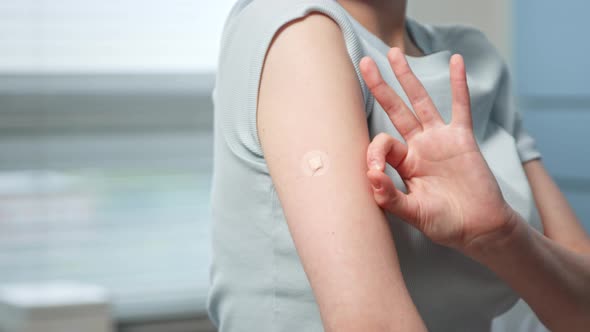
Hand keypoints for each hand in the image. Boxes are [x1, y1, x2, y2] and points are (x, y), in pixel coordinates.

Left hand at [359, 48, 514, 250]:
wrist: (479, 228)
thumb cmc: (445, 223)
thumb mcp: (413, 213)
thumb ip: (391, 197)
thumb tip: (370, 176)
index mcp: (403, 163)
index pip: (382, 144)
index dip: (374, 154)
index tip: (375, 174)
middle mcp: (418, 146)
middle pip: (395, 109)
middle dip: (380, 87)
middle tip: (364, 62)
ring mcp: (440, 139)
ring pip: (420, 101)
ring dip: (408, 77)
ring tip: (394, 53)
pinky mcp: (462, 138)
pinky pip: (460, 106)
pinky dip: (458, 84)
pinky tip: (456, 61)